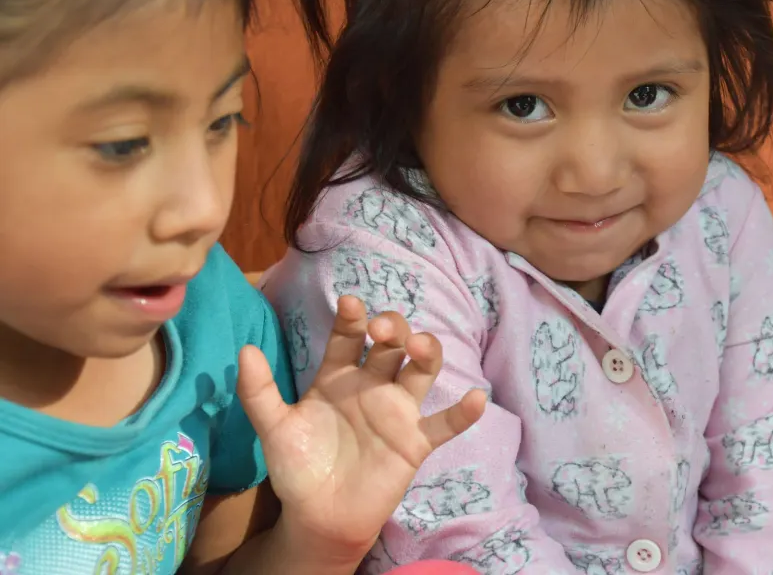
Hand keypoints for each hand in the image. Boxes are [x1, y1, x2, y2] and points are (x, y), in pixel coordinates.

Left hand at [236, 295, 486, 560]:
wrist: (318, 517)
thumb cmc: (297, 468)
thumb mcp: (274, 428)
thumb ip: (259, 392)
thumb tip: (244, 350)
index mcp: (339, 376)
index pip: (350, 337)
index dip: (353, 319)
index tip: (351, 305)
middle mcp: (373, 385)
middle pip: (393, 343)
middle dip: (393, 328)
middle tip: (382, 330)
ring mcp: (398, 411)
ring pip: (422, 370)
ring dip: (427, 353)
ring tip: (421, 347)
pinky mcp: (416, 441)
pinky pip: (445, 423)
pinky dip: (464, 412)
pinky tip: (477, 398)